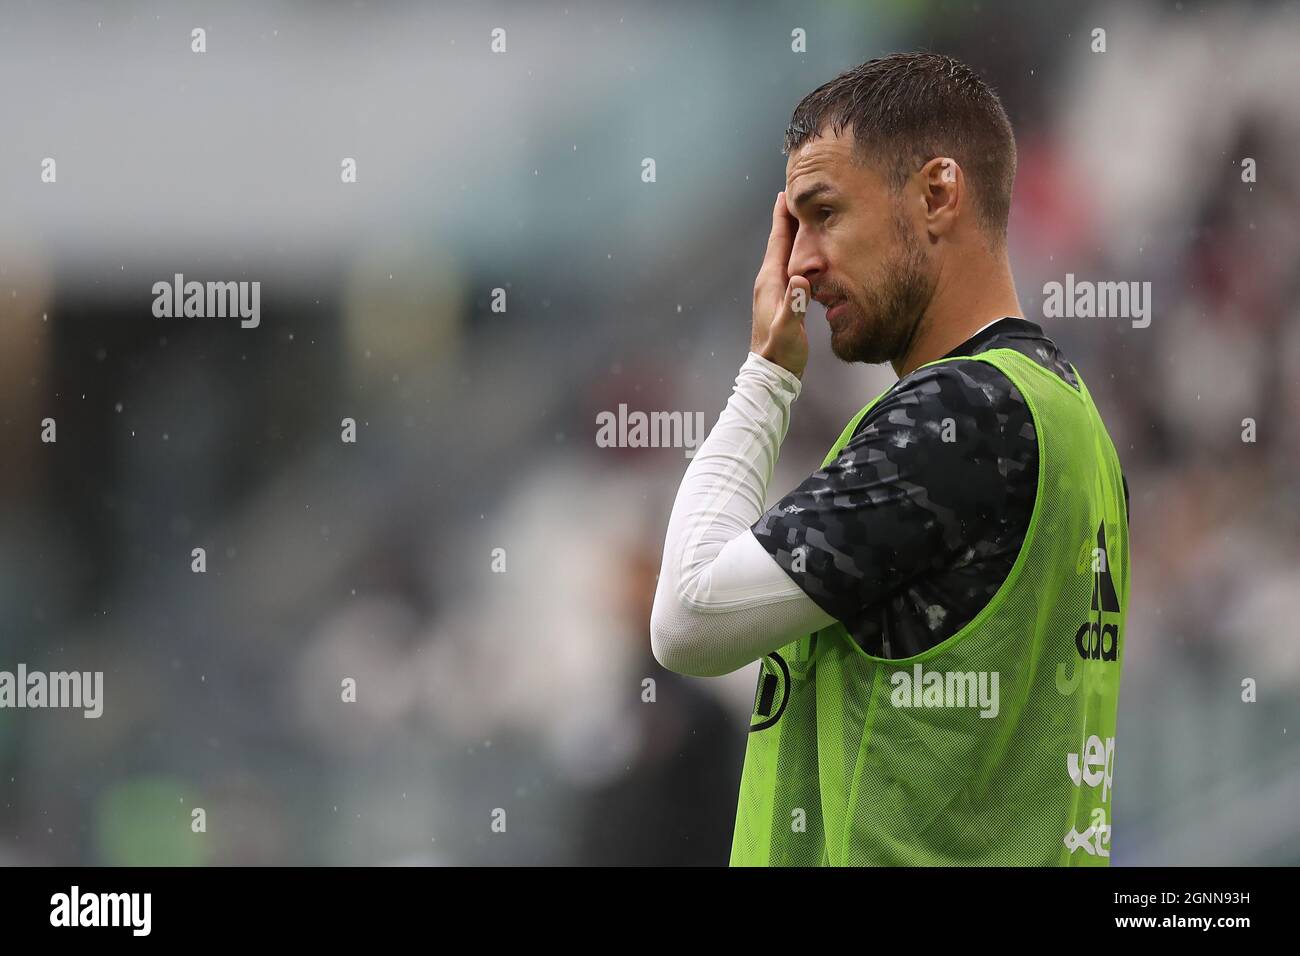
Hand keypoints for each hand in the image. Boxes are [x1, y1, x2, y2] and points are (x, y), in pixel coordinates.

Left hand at [751, 191, 810, 378]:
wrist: (772, 373)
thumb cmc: (780, 352)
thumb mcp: (788, 328)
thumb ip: (794, 305)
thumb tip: (801, 279)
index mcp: (770, 282)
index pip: (776, 242)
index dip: (781, 218)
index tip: (785, 193)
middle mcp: (769, 282)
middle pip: (779, 243)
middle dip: (787, 219)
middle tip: (797, 195)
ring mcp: (774, 291)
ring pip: (784, 254)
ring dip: (793, 235)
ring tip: (805, 217)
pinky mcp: (782, 299)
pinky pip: (789, 267)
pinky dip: (797, 254)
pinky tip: (807, 253)